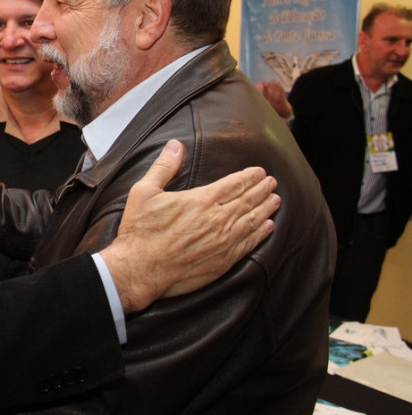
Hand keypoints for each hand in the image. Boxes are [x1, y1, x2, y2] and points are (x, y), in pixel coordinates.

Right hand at [100, 139, 278, 313]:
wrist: (141, 269)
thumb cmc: (140, 231)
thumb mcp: (144, 192)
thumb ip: (164, 167)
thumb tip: (175, 146)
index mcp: (201, 200)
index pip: (234, 184)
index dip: (249, 177)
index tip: (259, 171)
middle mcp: (217, 220)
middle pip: (247, 201)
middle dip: (261, 189)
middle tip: (272, 182)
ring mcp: (223, 242)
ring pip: (252, 221)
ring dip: (265, 209)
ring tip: (275, 200)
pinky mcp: (223, 261)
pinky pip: (248, 244)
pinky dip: (260, 234)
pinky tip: (267, 227)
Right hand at [255, 81, 292, 118]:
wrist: (283, 113)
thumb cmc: (274, 104)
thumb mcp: (268, 100)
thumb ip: (264, 92)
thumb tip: (257, 85)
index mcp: (266, 104)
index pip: (265, 95)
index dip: (265, 88)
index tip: (264, 82)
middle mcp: (271, 105)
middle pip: (271, 95)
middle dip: (272, 87)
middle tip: (272, 80)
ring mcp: (277, 105)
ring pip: (277, 96)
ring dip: (277, 88)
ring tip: (277, 82)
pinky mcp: (283, 105)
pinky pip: (282, 97)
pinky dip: (282, 91)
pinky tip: (281, 86)